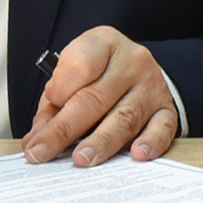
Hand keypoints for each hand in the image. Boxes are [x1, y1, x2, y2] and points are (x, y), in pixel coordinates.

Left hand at [23, 26, 178, 167]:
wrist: (138, 69)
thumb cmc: (98, 75)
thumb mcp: (73, 74)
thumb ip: (53, 105)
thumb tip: (36, 141)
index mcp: (103, 43)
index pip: (80, 65)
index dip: (59, 92)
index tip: (42, 118)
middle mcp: (131, 61)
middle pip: (95, 98)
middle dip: (64, 129)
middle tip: (42, 152)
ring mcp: (151, 85)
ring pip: (124, 117)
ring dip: (101, 142)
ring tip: (81, 159)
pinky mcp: (166, 109)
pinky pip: (162, 127)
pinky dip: (151, 142)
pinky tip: (137, 154)